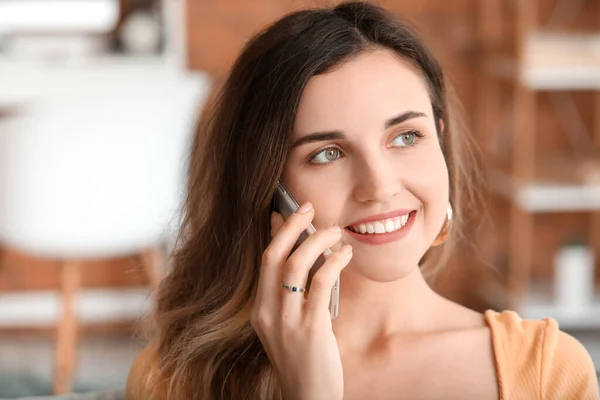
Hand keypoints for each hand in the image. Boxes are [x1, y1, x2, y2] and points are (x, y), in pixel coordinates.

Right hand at [250, 202, 352, 399]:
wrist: (309, 398)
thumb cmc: (304, 360)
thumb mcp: (288, 326)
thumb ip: (290, 296)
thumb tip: (302, 259)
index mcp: (260, 310)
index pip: (264, 260)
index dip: (275, 232)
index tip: (286, 211)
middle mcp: (267, 313)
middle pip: (273, 256)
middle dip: (292, 226)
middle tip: (310, 208)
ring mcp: (286, 321)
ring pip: (296, 265)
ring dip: (317, 241)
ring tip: (335, 231)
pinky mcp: (310, 329)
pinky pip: (319, 284)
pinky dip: (333, 262)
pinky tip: (345, 255)